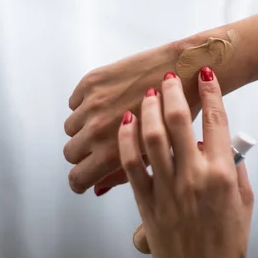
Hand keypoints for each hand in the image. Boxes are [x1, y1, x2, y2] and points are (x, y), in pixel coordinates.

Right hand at [63, 42, 199, 193]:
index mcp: (112, 152)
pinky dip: (85, 104)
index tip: (84, 178)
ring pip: (71, 127)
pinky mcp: (93, 81)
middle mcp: (97, 129)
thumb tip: (99, 187)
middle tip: (101, 146)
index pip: (77, 177)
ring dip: (84, 127)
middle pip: (70, 152)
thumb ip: (125, 173)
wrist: (187, 69)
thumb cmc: (181, 114)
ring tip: (108, 121)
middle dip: (84, 153)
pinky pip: (74, 102)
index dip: (80, 181)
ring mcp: (93, 104)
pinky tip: (109, 102)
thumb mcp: (157, 156)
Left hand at [119, 67, 253, 257]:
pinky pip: (131, 165)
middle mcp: (193, 176)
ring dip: (150, 110)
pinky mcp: (146, 201)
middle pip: (179, 121)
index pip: (216, 121)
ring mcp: (167, 188)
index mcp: (221, 174)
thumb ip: (236, 169)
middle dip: (173, 92)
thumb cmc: (225, 243)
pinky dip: (127, 141)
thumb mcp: (244, 201)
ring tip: (149, 94)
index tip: (206, 75)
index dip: (210, 92)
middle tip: (169, 77)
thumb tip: (225, 146)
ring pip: (152, 138)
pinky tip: (128, 125)